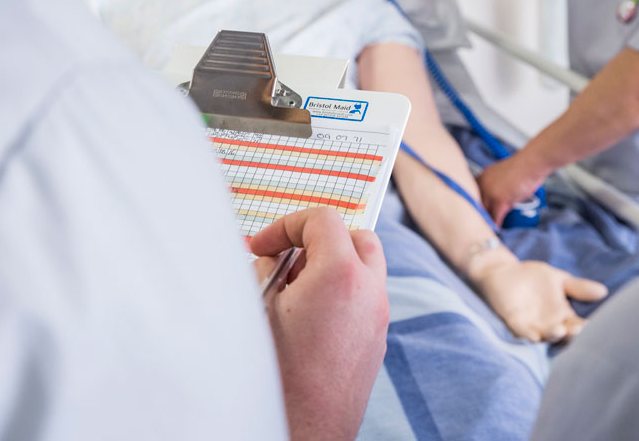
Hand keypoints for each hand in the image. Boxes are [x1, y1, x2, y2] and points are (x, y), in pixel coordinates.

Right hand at [251, 208, 387, 440]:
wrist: (305, 429)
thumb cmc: (280, 375)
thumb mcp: (259, 309)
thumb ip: (266, 270)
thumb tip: (271, 260)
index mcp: (341, 274)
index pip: (322, 219)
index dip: (286, 226)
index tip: (264, 247)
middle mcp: (370, 291)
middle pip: (356, 236)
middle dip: (319, 240)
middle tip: (286, 262)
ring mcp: (379, 317)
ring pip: (365, 267)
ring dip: (333, 265)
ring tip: (295, 291)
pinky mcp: (377, 341)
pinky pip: (364, 297)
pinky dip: (342, 292)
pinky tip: (309, 318)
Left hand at [467, 248, 607, 342]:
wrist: (501, 271)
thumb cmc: (531, 277)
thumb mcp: (558, 279)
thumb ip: (577, 286)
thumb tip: (603, 291)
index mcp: (563, 316)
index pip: (581, 326)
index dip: (590, 328)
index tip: (600, 326)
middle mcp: (550, 325)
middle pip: (565, 335)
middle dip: (573, 335)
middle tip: (581, 330)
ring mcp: (532, 326)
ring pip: (545, 337)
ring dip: (552, 336)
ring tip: (560, 331)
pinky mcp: (514, 322)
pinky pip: (522, 332)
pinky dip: (527, 335)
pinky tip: (534, 335)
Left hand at [477, 154, 545, 225]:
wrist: (532, 162)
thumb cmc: (523, 166)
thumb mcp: (502, 173)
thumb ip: (496, 183)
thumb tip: (498, 193)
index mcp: (482, 177)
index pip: (472, 195)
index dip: (473, 206)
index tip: (474, 213)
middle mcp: (482, 184)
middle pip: (476, 205)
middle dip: (477, 215)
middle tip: (478, 224)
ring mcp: (490, 193)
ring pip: (484, 213)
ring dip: (486, 222)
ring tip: (486, 230)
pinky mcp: (500, 201)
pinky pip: (495, 218)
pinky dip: (495, 226)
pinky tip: (495, 231)